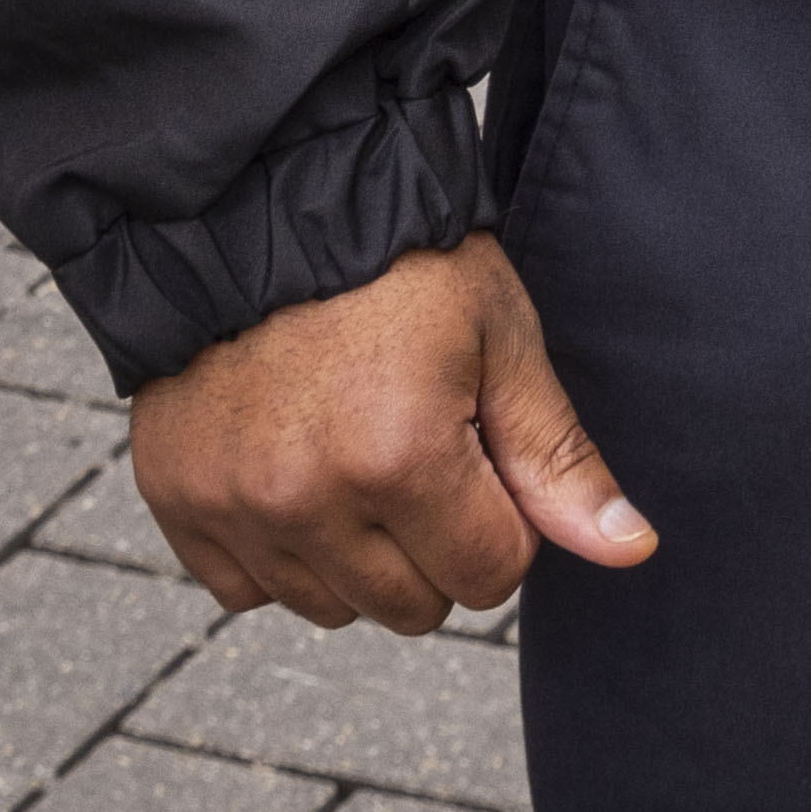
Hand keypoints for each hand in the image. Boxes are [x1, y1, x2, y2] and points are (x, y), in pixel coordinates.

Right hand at [129, 233, 652, 633]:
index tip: (485, 451)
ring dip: (360, 554)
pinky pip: (248, 589)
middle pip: (412, 607)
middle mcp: (307, 502)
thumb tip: (631, 550)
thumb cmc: (402, 262)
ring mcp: (234, 510)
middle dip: (440, 545)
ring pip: (330, 607)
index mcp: (400, 460)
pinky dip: (282, 549)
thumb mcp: (501, 339)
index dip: (506, 519)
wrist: (267, 204)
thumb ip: (558, 459)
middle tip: (426, 448)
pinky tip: (298, 468)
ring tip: (359, 448)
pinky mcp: (179, 505)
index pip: (490, 575)